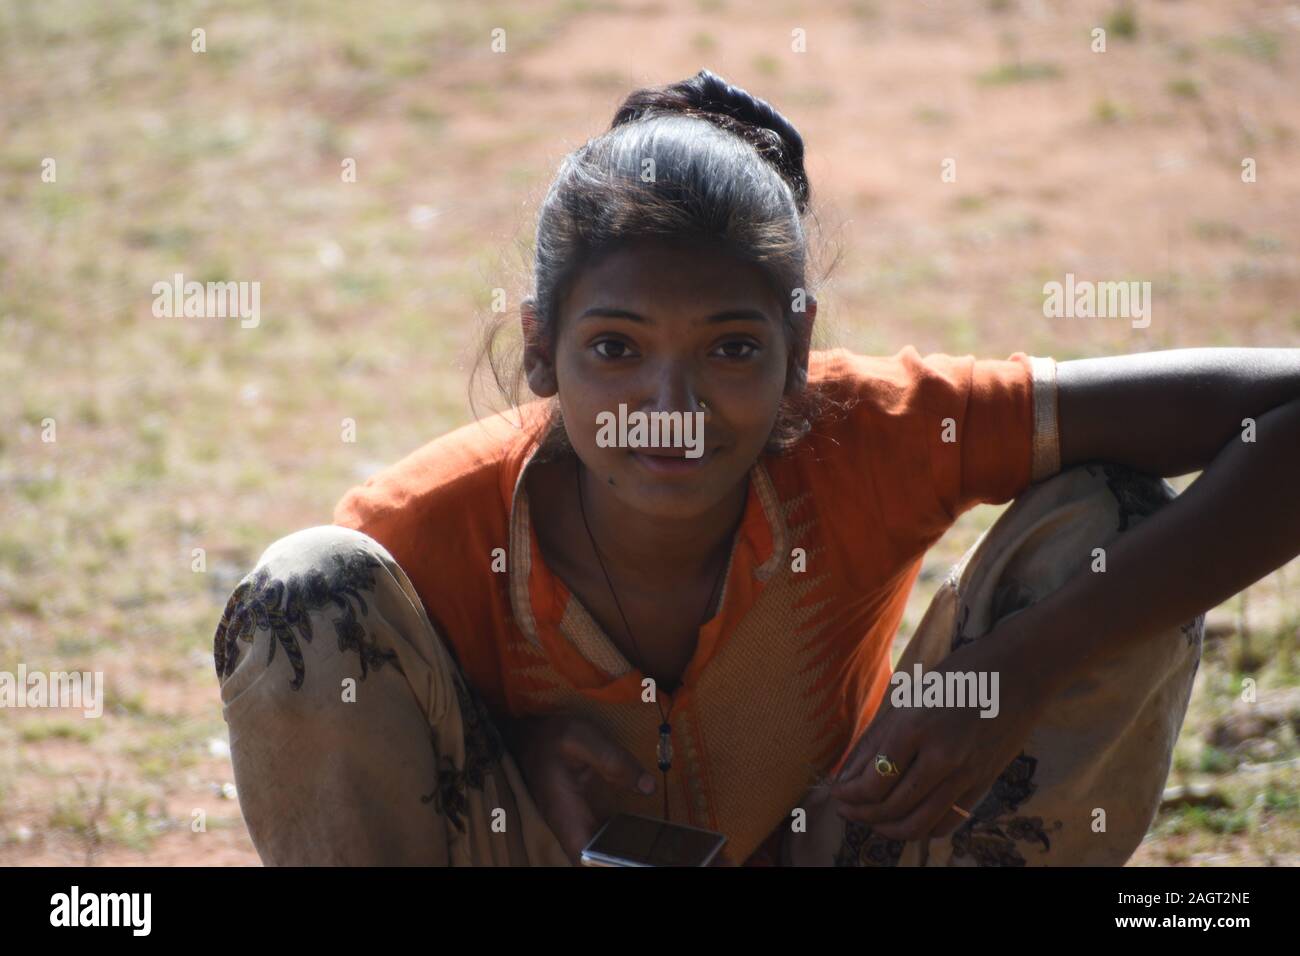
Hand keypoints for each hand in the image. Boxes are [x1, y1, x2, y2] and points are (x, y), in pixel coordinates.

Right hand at [508, 714, 656, 864]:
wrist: (529, 735)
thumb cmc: (551, 737)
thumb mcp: (583, 738)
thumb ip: (615, 761)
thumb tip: (648, 786)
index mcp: (565, 813)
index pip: (583, 857)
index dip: (606, 862)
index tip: (635, 857)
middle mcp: (568, 827)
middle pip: (592, 860)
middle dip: (619, 857)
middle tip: (653, 853)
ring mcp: (574, 825)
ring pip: (597, 852)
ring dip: (621, 852)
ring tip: (653, 847)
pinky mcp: (582, 819)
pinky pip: (600, 839)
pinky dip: (620, 840)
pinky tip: (644, 834)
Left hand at [828, 634, 1046, 842]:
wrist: (1020, 670)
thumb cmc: (959, 675)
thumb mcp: (909, 698)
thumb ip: (876, 740)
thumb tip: (847, 775)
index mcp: (916, 727)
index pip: (872, 782)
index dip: (848, 795)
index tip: (836, 793)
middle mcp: (942, 756)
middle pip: (891, 807)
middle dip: (860, 813)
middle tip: (846, 809)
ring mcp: (967, 774)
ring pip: (918, 823)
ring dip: (886, 828)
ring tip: (871, 820)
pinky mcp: (985, 783)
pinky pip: (947, 822)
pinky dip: (921, 829)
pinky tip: (905, 820)